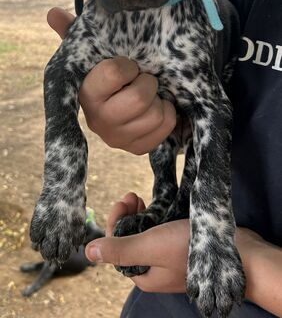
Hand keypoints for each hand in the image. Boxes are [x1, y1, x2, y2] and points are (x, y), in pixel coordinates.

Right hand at [47, 7, 175, 154]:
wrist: (122, 103)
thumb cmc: (108, 73)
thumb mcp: (91, 52)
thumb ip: (72, 32)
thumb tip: (53, 13)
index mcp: (85, 93)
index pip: (116, 72)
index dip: (129, 66)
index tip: (128, 66)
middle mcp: (97, 120)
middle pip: (140, 98)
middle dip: (148, 83)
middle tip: (144, 79)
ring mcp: (117, 138)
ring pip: (156, 114)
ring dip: (159, 99)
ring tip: (151, 95)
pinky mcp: (136, 149)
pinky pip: (166, 127)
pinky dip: (168, 114)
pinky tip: (157, 108)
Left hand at [85, 193, 281, 316]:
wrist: (238, 252)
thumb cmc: (189, 249)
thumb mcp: (151, 247)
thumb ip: (120, 250)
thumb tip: (87, 252)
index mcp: (142, 273)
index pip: (116, 246)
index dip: (115, 221)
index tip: (125, 200)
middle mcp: (152, 268)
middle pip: (129, 238)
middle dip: (127, 215)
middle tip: (133, 195)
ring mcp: (167, 257)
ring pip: (144, 232)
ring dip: (139, 213)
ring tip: (141, 197)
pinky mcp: (180, 247)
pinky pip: (160, 231)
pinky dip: (155, 217)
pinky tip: (157, 204)